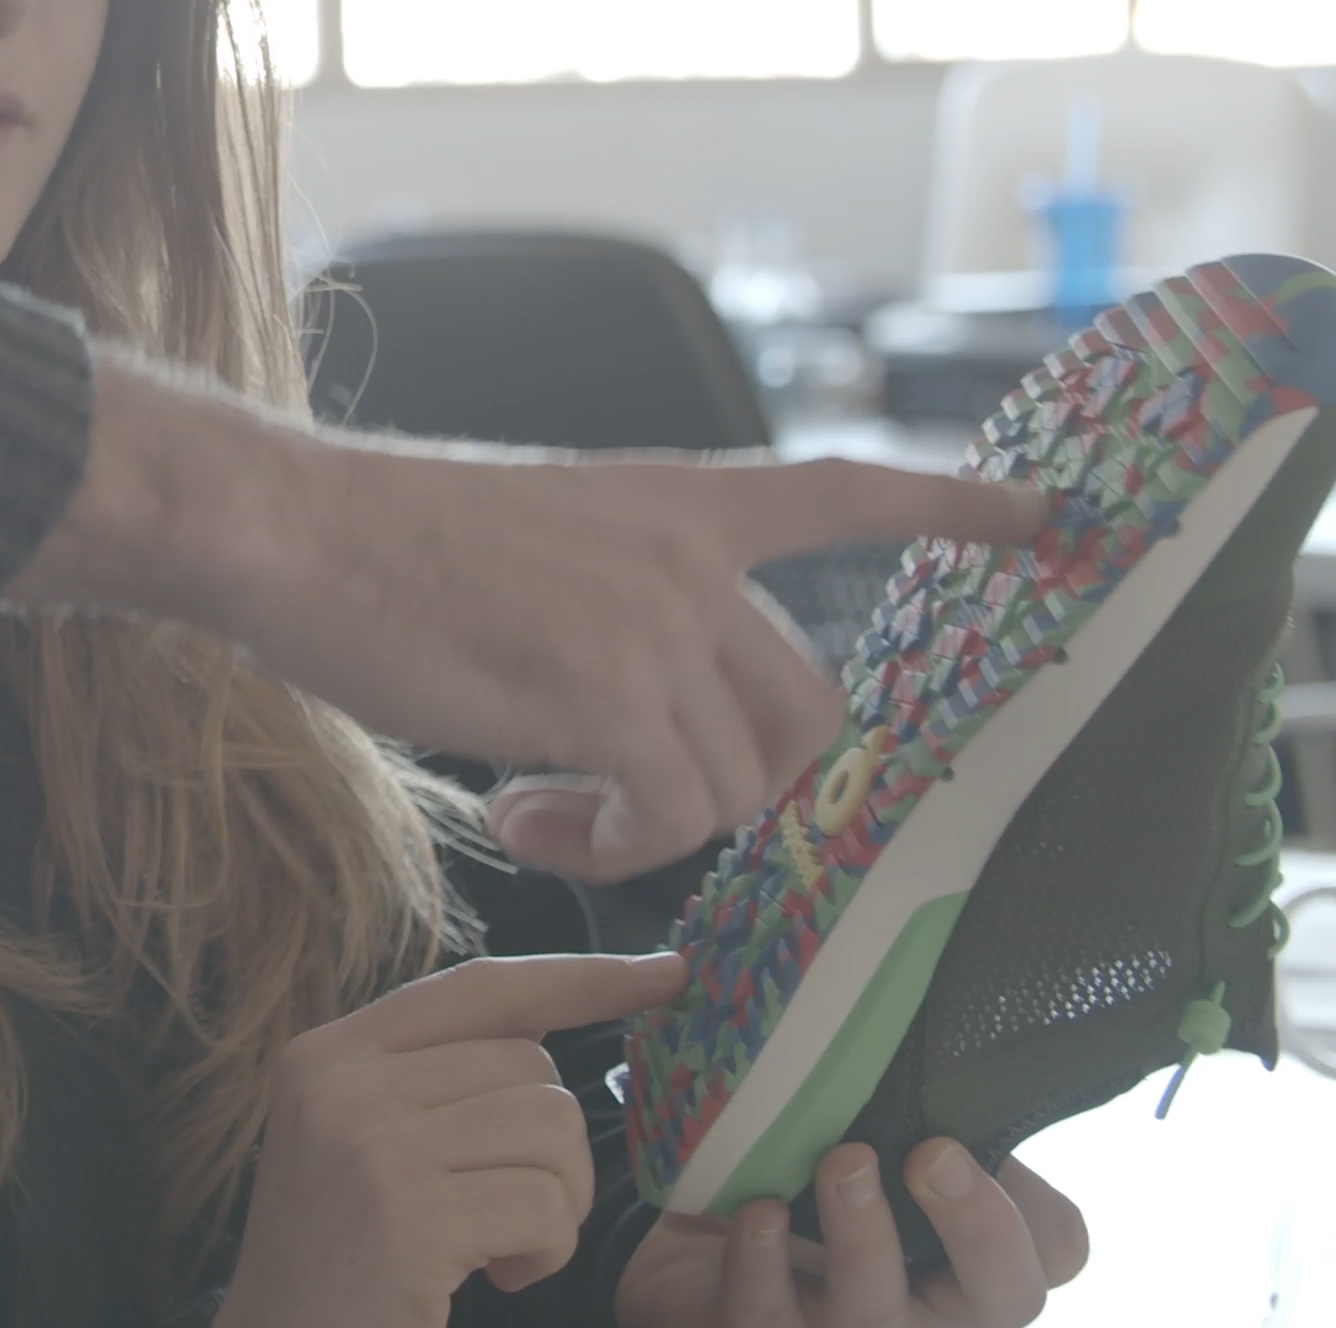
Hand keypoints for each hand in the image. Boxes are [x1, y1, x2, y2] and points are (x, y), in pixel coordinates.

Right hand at [16, 358, 1045, 881]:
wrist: (286, 527)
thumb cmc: (370, 541)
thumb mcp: (529, 538)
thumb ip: (613, 599)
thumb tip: (626, 714)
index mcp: (672, 498)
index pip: (846, 489)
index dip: (956, 505)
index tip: (1048, 516)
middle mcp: (690, 559)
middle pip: (809, 714)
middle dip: (745, 788)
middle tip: (627, 805)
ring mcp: (656, 624)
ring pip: (738, 784)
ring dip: (647, 828)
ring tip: (539, 810)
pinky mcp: (607, 695)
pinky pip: (669, 820)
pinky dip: (606, 846)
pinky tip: (521, 815)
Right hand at [215, 952, 684, 1327]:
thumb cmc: (339, 1259)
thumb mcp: (358, 1141)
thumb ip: (431, 1079)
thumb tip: (556, 1024)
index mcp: (329, 1052)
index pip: (477, 988)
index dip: (580, 977)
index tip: (668, 972)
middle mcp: (342, 1082)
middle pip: (530, 1064)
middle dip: (555, 1147)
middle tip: (509, 1213)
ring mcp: (371, 1144)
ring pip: (550, 1127)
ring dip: (558, 1201)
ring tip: (503, 1246)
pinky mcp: (410, 1214)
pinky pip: (545, 1204)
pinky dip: (548, 1249)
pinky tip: (501, 1277)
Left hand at [616, 1139, 1088, 1325]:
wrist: (700, 1228)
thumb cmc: (812, 1182)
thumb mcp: (887, 1145)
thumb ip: (936, 1119)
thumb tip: (965, 1079)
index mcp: (970, 1265)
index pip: (1051, 1254)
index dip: (1038, 1217)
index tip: (965, 1144)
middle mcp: (928, 1313)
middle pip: (1001, 1296)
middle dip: (979, 1226)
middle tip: (933, 1153)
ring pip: (874, 1310)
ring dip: (863, 1232)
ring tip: (843, 1160)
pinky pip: (766, 1311)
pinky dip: (762, 1258)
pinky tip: (760, 1210)